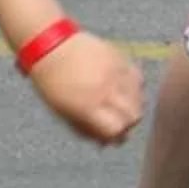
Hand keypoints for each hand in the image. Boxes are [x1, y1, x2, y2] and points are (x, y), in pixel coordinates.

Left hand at [22, 30, 142, 144]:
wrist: (49, 43)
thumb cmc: (51, 80)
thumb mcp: (61, 111)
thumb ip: (84, 130)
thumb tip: (106, 144)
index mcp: (87, 106)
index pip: (117, 129)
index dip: (117, 135)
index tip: (112, 132)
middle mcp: (104, 90)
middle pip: (134, 116)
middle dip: (128, 122)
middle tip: (118, 118)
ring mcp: (113, 73)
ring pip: (139, 99)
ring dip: (133, 105)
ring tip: (120, 102)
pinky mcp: (118, 57)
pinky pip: (137, 78)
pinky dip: (134, 86)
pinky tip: (123, 87)